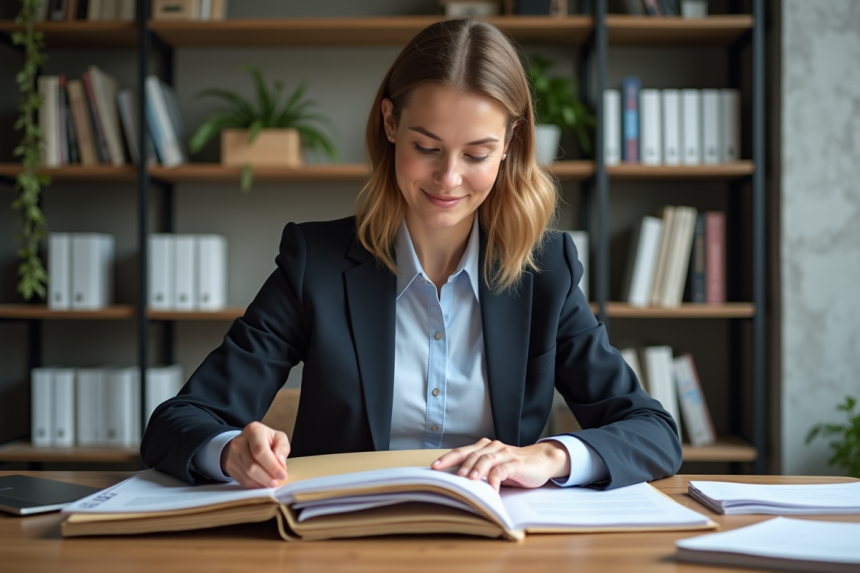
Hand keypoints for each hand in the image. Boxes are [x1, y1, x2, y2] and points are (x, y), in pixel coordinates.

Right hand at [220, 421, 289, 488]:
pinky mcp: (230, 466)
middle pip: (252, 466)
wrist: (245, 442)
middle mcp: (239, 442)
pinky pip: (243, 481)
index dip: (272, 466)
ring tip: (272, 482)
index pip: (261, 451)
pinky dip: (255, 485)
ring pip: (247, 476)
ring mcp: (232, 455)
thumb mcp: (278, 437)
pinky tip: (263, 482)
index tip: (282, 475)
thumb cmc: (266, 440)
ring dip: (262, 482)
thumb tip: (281, 463)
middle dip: (267, 477)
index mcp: (253, 430)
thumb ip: (282, 448)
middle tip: (277, 482)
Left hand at [431, 438, 569, 491]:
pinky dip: (495, 479)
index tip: (434, 467)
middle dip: (455, 463)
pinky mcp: (516, 464)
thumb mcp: (495, 468)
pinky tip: (491, 488)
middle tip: (443, 473)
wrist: (542, 461)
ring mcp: (505, 454)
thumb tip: (459, 485)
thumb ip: (481, 472)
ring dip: (475, 469)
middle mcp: (493, 448)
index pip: (463, 451)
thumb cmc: (516, 467)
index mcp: (485, 448)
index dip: (448, 458)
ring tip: (467, 480)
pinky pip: (503, 470)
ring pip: (486, 458)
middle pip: (470, 453)